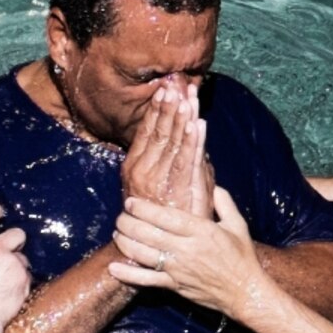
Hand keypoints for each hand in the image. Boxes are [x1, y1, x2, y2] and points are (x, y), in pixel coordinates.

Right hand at [0, 202, 30, 332]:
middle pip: (16, 233)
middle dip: (14, 240)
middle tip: (8, 251)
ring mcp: (12, 264)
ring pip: (23, 258)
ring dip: (16, 265)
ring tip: (6, 279)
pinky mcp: (23, 280)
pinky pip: (27, 277)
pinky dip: (21, 283)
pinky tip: (10, 292)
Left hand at [112, 185, 264, 319]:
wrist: (244, 292)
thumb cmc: (242, 257)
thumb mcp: (238, 225)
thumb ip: (224, 202)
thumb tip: (213, 186)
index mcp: (201, 230)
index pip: (165, 217)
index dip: (143, 208)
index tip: (130, 203)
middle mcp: (186, 249)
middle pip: (148, 233)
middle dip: (128, 223)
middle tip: (120, 217)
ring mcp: (178, 269)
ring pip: (142, 254)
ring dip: (125, 242)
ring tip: (117, 233)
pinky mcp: (174, 286)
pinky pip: (146, 280)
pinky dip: (128, 274)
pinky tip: (113, 267)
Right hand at [118, 78, 212, 212]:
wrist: (157, 248)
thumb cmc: (159, 219)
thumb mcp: (158, 186)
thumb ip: (168, 163)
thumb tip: (183, 140)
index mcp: (135, 167)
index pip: (147, 131)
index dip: (156, 109)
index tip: (165, 89)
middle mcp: (143, 170)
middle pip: (158, 131)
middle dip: (169, 106)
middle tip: (176, 83)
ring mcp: (159, 179)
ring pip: (172, 141)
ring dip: (180, 117)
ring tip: (188, 96)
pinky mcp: (177, 189)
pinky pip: (186, 160)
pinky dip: (192, 140)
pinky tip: (198, 124)